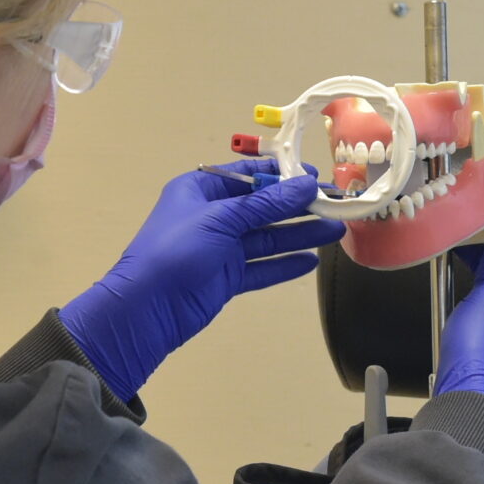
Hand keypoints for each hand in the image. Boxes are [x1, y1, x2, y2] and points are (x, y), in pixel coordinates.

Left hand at [59, 159, 345, 400]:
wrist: (148, 308)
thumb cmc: (176, 250)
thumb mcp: (220, 218)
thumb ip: (265, 204)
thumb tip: (305, 185)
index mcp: (200, 190)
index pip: (246, 175)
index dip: (280, 175)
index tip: (313, 175)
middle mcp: (211, 216)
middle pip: (262, 207)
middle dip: (297, 206)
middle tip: (335, 203)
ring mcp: (220, 248)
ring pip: (266, 237)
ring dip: (299, 234)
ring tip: (336, 230)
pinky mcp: (226, 278)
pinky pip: (262, 267)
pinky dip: (285, 264)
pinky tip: (312, 261)